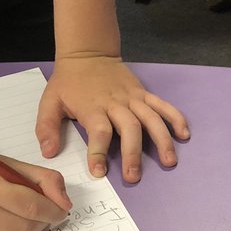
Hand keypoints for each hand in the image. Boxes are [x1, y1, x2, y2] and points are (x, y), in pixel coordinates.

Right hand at [0, 143, 72, 230]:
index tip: (62, 211)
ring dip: (30, 230)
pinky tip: (8, 221)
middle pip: (25, 226)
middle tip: (48, 214)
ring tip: (29, 216)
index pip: (30, 206)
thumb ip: (44, 180)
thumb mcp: (11, 164)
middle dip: (43, 222)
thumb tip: (65, 204)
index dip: (52, 211)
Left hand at [37, 54, 188, 181]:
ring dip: (162, 140)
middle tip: (133, 176)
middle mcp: (116, 103)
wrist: (88, 53)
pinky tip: (184, 134)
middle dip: (133, 153)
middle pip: (130, 128)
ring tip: (169, 162)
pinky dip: (175, 118)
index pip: (99, 132)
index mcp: (92, 107)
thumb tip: (49, 152)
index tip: (99, 172)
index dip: (99, 152)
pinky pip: (163, 105)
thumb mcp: (49, 101)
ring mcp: (133, 98)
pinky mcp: (143, 93)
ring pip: (151, 119)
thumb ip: (46, 127)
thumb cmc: (69, 81)